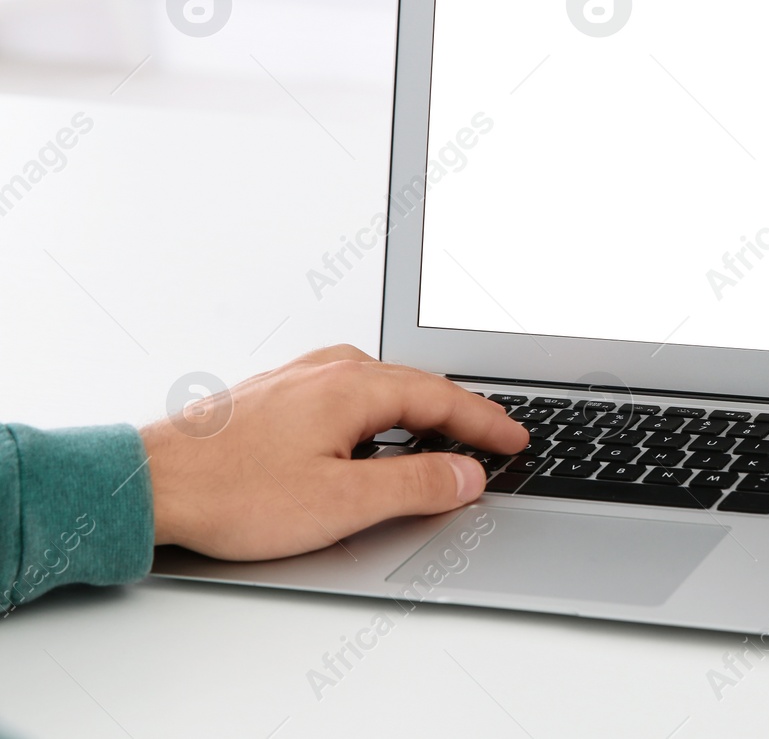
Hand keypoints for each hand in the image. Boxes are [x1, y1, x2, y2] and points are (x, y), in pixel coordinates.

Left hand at [140, 345, 527, 560]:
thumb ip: (415, 486)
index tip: (515, 441)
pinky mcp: (278, 395)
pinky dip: (384, 412)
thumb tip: (466, 475)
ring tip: (445, 437)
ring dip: (421, 411)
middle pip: (418, 386)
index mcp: (355, 387)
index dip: (486, 424)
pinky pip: (352, 393)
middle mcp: (331, 371)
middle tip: (494, 439)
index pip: (444, 401)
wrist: (148, 484)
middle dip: (461, 414)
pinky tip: (377, 435)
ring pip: (383, 387)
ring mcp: (301, 378)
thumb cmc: (229, 491)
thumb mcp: (341, 502)